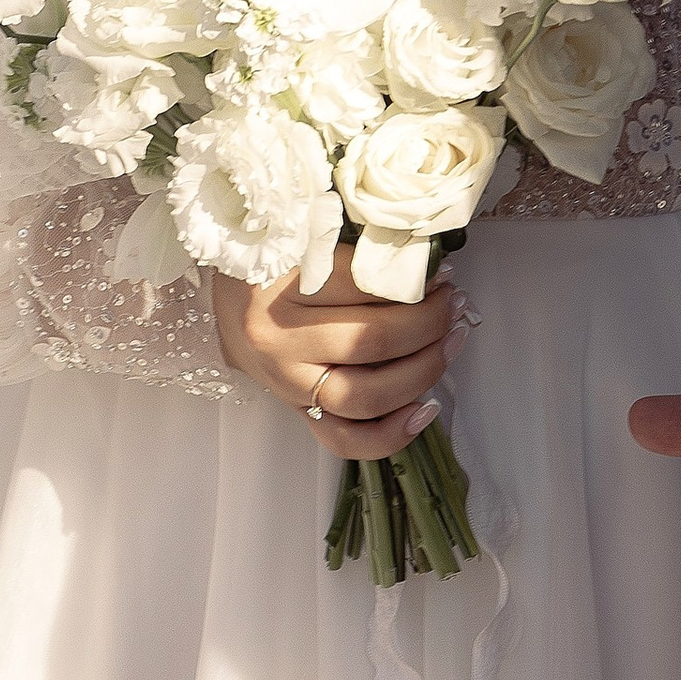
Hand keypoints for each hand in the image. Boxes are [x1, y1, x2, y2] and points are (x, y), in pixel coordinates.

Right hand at [214, 244, 466, 458]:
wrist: (226, 307)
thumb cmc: (270, 263)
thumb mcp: (302, 239)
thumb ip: (355, 248)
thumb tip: (427, 263)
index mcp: (277, 287)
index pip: (361, 285)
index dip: (412, 279)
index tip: (441, 271)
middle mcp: (278, 342)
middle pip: (370, 341)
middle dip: (428, 323)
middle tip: (453, 302)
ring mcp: (287, 385)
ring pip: (365, 395)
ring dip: (423, 370)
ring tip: (451, 340)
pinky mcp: (296, 413)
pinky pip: (345, 440)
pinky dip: (391, 434)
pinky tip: (426, 408)